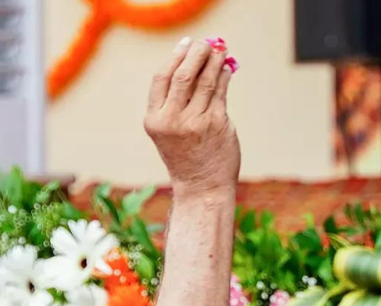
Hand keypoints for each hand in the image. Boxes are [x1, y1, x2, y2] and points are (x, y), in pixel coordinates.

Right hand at [143, 37, 239, 198]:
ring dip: (214, 61)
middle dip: (197, 54)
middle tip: (206, 43)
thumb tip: (193, 64)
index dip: (175, 57)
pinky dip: (224, 77)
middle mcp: (172, 120)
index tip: (186, 44)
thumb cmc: (184, 157)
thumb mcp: (168, 131)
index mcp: (154, 121)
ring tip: (220, 51)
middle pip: (184, 75)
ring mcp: (195, 122)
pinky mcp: (217, 123)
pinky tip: (226, 70)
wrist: (201, 186)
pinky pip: (221, 92)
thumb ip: (174, 102)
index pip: (162, 78)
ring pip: (206, 81)